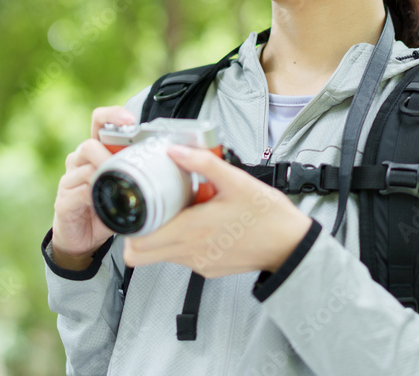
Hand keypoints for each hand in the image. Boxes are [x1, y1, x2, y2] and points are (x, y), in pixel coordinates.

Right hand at [51, 106, 136, 268]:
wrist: (82, 239)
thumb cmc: (106, 209)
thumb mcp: (125, 190)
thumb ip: (139, 176)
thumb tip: (169, 169)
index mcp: (95, 152)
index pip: (98, 122)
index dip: (112, 115)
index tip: (130, 119)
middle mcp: (78, 161)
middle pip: (90, 144)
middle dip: (110, 154)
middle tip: (127, 166)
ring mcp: (69, 180)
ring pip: (85, 166)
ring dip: (104, 174)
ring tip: (118, 184)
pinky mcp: (63, 200)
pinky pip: (78, 192)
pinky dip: (94, 196)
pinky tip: (104, 203)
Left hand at [123, 144, 312, 277]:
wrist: (291, 245)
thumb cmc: (267, 216)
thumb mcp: (237, 181)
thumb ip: (203, 163)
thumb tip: (175, 149)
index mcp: (191, 231)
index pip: (137, 247)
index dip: (127, 229)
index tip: (133, 208)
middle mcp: (190, 253)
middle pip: (141, 254)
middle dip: (137, 232)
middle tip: (148, 208)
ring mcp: (199, 264)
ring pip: (162, 255)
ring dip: (161, 235)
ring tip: (176, 210)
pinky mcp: (208, 269)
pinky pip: (183, 257)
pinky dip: (182, 242)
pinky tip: (198, 223)